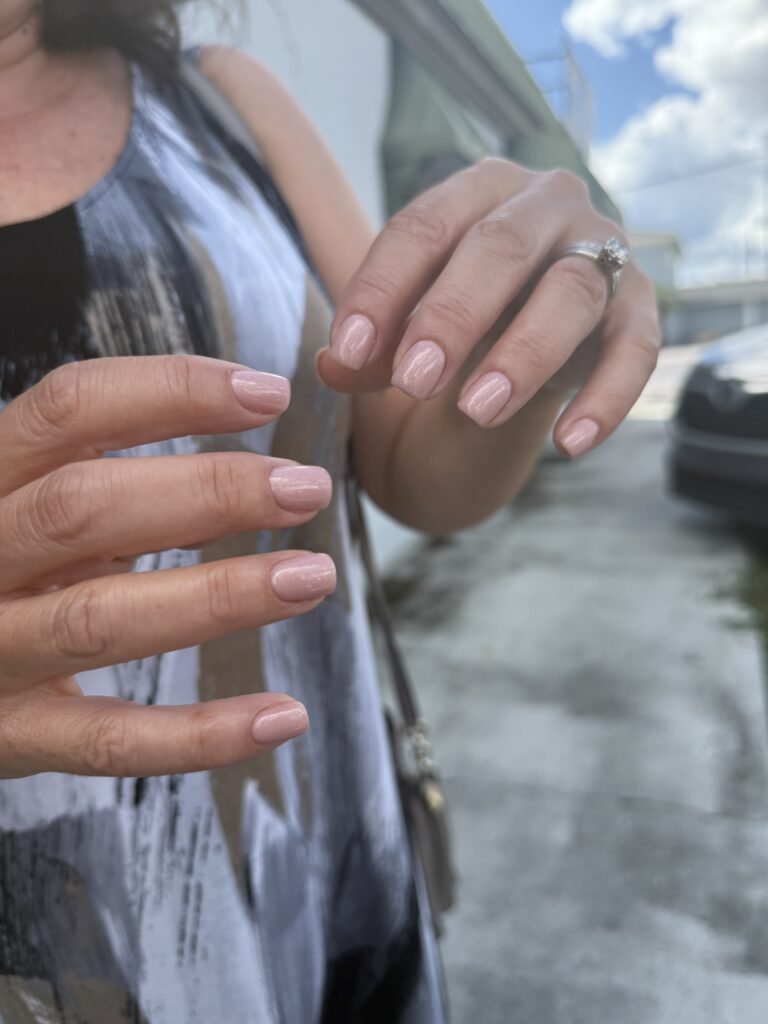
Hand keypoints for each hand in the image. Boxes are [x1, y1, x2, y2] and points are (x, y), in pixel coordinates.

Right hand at [0, 356, 335, 778]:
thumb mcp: (26, 510)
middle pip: (85, 506)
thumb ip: (105, 495)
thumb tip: (230, 489)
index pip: (70, 409)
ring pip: (100, 618)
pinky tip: (283, 717)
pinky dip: (201, 734)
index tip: (269, 394)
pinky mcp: (12, 738)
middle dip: (207, 491)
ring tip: (313, 577)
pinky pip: (110, 740)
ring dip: (218, 595)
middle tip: (307, 488)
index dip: (172, 391)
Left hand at [318, 159, 659, 456]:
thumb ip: (370, 346)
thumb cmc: (464, 315)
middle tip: (414, 381)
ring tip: (478, 411)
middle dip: (453, 315)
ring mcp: (602, 249)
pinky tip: (569, 444)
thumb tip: (331, 368)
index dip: (382, 289)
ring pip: (571, 291)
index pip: (423, 226)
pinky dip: (608, 396)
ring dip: (525, 352)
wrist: (535, 326)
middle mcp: (544, 204)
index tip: (349, 352)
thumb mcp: (408, 328)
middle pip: (500, 247)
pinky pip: (636, 347)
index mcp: (476, 191)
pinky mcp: (639, 306)